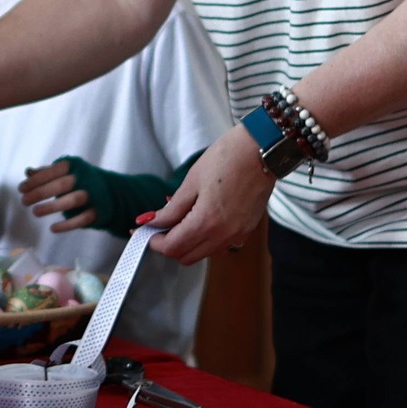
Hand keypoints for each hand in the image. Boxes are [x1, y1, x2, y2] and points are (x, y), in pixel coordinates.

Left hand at [17, 160, 95, 232]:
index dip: (36, 180)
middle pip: (62, 185)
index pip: (53, 170)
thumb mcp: (63, 173)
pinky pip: (82, 219)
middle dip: (40, 193)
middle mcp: (85, 178)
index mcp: (74, 165)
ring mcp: (93, 195)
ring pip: (73, 200)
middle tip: (24, 202)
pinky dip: (67, 225)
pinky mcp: (98, 211)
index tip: (21, 189)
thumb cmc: (78, 181)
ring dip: (52, 207)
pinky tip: (53, 229)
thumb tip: (28, 172)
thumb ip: (45, 173)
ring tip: (35, 212)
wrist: (109, 192)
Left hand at [146, 125, 274, 263]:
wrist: (261, 150)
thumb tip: (151, 222)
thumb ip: (171, 208)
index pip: (173, 247)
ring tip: (178, 220)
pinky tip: (199, 219)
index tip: (145, 231)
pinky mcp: (246, 231)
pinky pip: (220, 245)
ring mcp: (238, 235)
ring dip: (187, 244)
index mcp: (207, 222)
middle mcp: (224, 236)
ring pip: (204, 253)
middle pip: (186, 257)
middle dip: (168, 245)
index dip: (154, 242)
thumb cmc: (226, 159)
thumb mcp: (191, 182)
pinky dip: (205, 239)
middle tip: (158, 227)